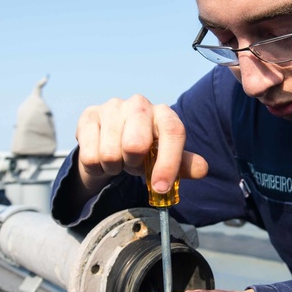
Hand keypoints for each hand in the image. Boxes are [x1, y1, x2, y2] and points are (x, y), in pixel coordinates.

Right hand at [74, 95, 207, 197]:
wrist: (110, 139)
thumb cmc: (143, 149)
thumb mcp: (165, 158)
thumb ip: (183, 165)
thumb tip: (202, 169)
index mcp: (163, 114)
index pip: (173, 132)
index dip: (168, 162)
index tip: (161, 187)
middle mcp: (139, 104)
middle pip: (135, 144)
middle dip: (133, 164)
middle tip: (132, 163)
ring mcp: (112, 107)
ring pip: (110, 154)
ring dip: (113, 167)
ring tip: (118, 159)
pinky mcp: (89, 115)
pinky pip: (90, 156)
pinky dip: (96, 167)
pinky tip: (100, 156)